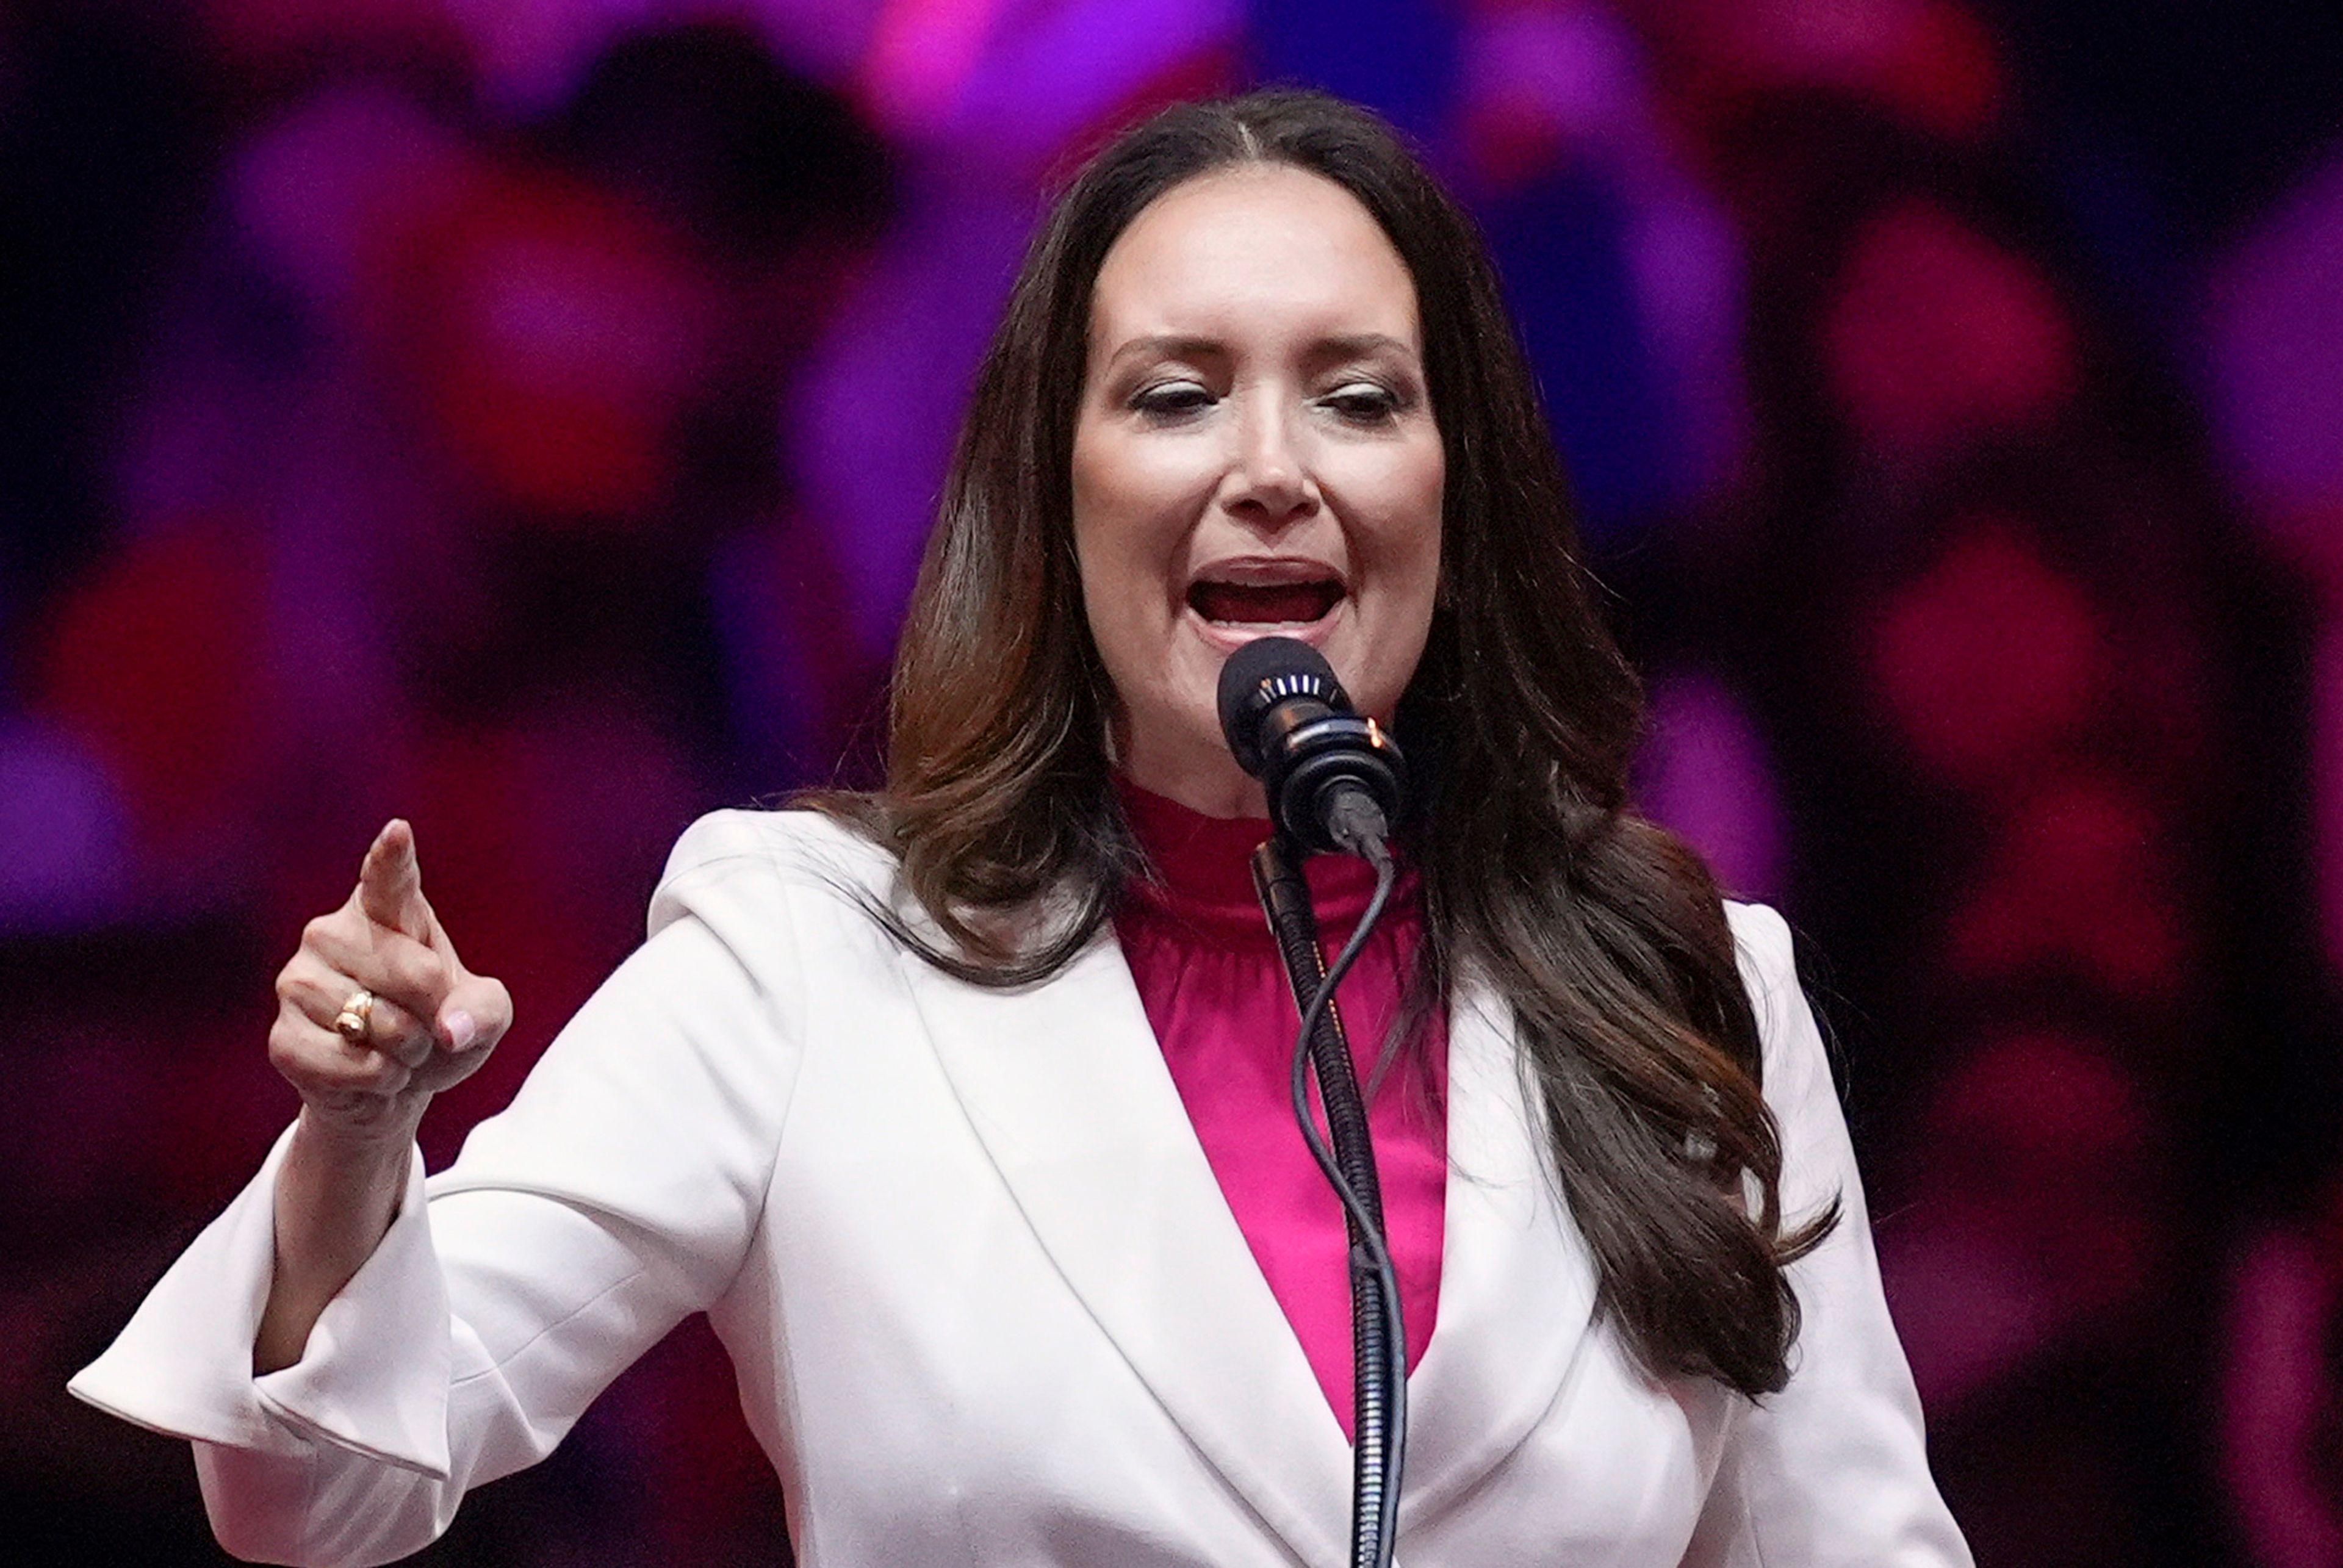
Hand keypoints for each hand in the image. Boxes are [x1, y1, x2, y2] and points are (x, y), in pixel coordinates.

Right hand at [270, 820, 512, 1142]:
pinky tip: (369, 1073)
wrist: (393, 1086)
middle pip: (414, 974)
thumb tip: (451, 1030)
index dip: (391, 856)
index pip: (388, 877)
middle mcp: (331, 934)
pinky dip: (378, 1081)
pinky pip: (351, 1065)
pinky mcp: (282, 1038)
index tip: (398, 831)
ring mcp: (298, 983)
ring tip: (394, 1048)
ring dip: (407, 1053)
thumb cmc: (438, 1029)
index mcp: (387, 911)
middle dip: (435, 1014)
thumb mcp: (483, 1016)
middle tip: (422, 1024)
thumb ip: (483, 1012)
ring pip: (380, 1025)